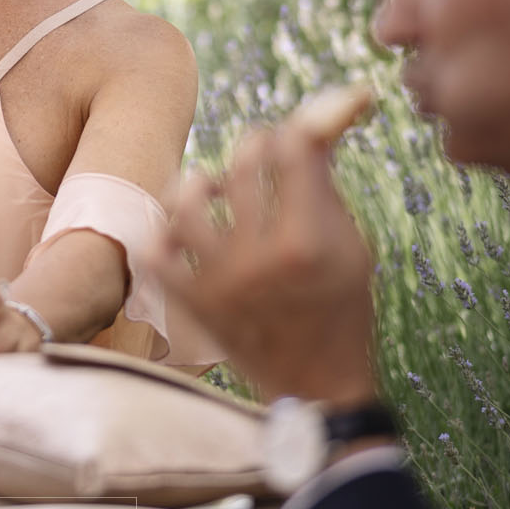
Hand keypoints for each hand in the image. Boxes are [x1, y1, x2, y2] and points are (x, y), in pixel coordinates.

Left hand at [150, 86, 378, 408]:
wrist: (314, 388)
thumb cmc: (341, 309)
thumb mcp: (353, 247)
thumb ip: (327, 185)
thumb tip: (312, 120)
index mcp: (309, 242)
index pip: (296, 147)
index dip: (308, 119)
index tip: (309, 123)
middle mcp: (261, 258)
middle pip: (242, 163)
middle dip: (257, 146)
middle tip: (263, 154)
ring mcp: (219, 282)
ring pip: (188, 199)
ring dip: (201, 181)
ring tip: (213, 185)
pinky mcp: (191, 305)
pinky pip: (156, 250)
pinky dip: (166, 232)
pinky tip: (185, 229)